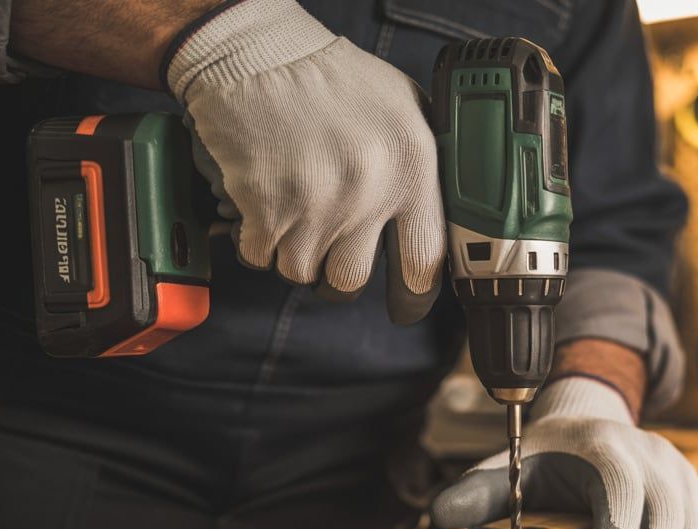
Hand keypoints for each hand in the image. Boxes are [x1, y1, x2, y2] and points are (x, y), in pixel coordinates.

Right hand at [165, 0, 444, 320]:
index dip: (415, 295)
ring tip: (295, 217)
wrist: (258, 54)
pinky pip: (262, 257)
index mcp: (413, 168)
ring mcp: (316, 205)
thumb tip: (439, 223)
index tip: (406, 304)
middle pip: (352, 279)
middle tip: (333, 258)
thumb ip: (426, 167)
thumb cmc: (333, 79)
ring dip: (295, 254)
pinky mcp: (266, 210)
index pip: (425, 261)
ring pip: (303, 272)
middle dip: (339, 277)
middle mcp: (369, 192)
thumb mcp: (405, 110)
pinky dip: (258, 243)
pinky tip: (264, 210)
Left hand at [431, 379, 697, 528]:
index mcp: (602, 444)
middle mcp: (650, 452)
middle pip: (664, 515)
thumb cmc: (546, 458)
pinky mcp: (695, 494)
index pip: (619, 490)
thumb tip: (441, 516)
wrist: (593, 427)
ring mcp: (679, 472)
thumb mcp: (510, 467)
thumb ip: (478, 491)